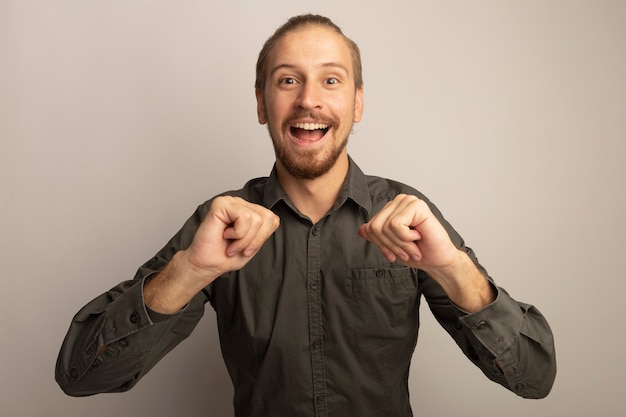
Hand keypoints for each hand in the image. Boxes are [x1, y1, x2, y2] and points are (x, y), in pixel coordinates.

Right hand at [184, 196, 280, 277]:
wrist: (206, 265)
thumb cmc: (226, 256)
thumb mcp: (254, 245)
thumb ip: (265, 230)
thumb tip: (274, 217)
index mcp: (250, 211)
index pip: (273, 219)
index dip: (262, 238)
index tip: (247, 248)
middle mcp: (241, 204)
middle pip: (267, 218)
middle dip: (254, 239)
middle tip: (238, 247)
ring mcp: (231, 202)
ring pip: (256, 219)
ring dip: (243, 239)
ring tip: (231, 244)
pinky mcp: (221, 203)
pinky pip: (244, 217)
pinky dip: (237, 233)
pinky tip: (225, 235)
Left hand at [358, 194, 494, 310]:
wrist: (438, 261)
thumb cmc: (418, 253)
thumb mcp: (391, 246)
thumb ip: (376, 236)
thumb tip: (361, 229)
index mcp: (392, 209)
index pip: (369, 227)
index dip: (381, 245)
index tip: (395, 253)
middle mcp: (399, 201)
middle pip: (375, 227)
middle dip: (390, 245)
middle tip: (406, 252)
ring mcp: (408, 201)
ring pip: (385, 227)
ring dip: (400, 244)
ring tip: (413, 247)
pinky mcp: (417, 205)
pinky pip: (396, 225)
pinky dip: (406, 238)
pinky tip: (419, 236)